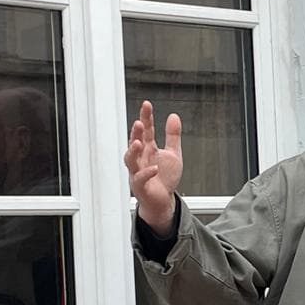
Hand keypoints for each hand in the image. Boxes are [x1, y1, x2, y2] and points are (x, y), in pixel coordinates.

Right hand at [124, 100, 182, 235]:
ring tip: (137, 142)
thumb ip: (172, 135)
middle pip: (135, 142)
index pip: (146, 130)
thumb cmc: (164, 177)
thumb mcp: (173, 153)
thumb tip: (173, 116)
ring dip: (133, 150)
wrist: (163, 200)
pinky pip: (139, 179)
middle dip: (136, 132)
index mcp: (148, 148)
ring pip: (130, 160)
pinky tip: (154, 168)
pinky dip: (146, 173)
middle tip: (139, 122)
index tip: (146, 104)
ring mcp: (138, 171)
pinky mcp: (140, 186)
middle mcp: (141, 158)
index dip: (146, 117)